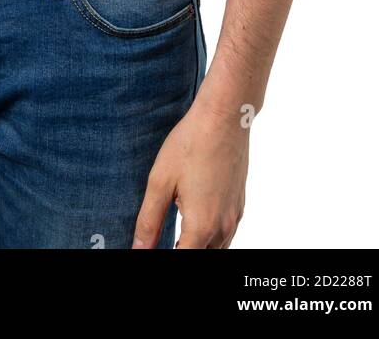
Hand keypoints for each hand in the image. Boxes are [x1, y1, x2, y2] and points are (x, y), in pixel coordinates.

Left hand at [132, 93, 249, 248]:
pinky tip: (196, 223)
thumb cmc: (191, 144)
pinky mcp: (239, 205)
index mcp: (201, 225)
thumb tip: (139, 249)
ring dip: (197, 246)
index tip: (151, 249)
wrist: (225, 118)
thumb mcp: (160, 181)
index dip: (164, 258)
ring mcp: (235, 216)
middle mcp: (223, 227)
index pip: (184, 260)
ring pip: (217, 249)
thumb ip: (149, 220)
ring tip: (176, 238)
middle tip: (161, 242)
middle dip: (183, 251)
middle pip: (202, 256)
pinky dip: (210, 238)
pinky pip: (226, 234)